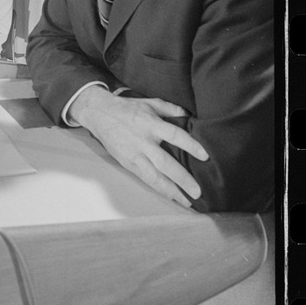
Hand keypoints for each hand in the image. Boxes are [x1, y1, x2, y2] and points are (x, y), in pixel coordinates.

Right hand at [69, 86, 208, 207]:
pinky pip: (145, 178)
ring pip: (154, 176)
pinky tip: (171, 195)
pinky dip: (158, 188)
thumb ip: (170, 109)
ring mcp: (134, 154)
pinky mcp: (128, 163)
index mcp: (151, 124)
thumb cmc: (128, 108)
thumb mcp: (150, 103)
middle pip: (165, 163)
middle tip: (197, 191)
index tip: (205, 156)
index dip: (190, 145)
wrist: (100, 114)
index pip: (174, 135)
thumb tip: (189, 115)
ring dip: (171, 190)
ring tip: (187, 201)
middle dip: (182, 179)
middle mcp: (143, 141)